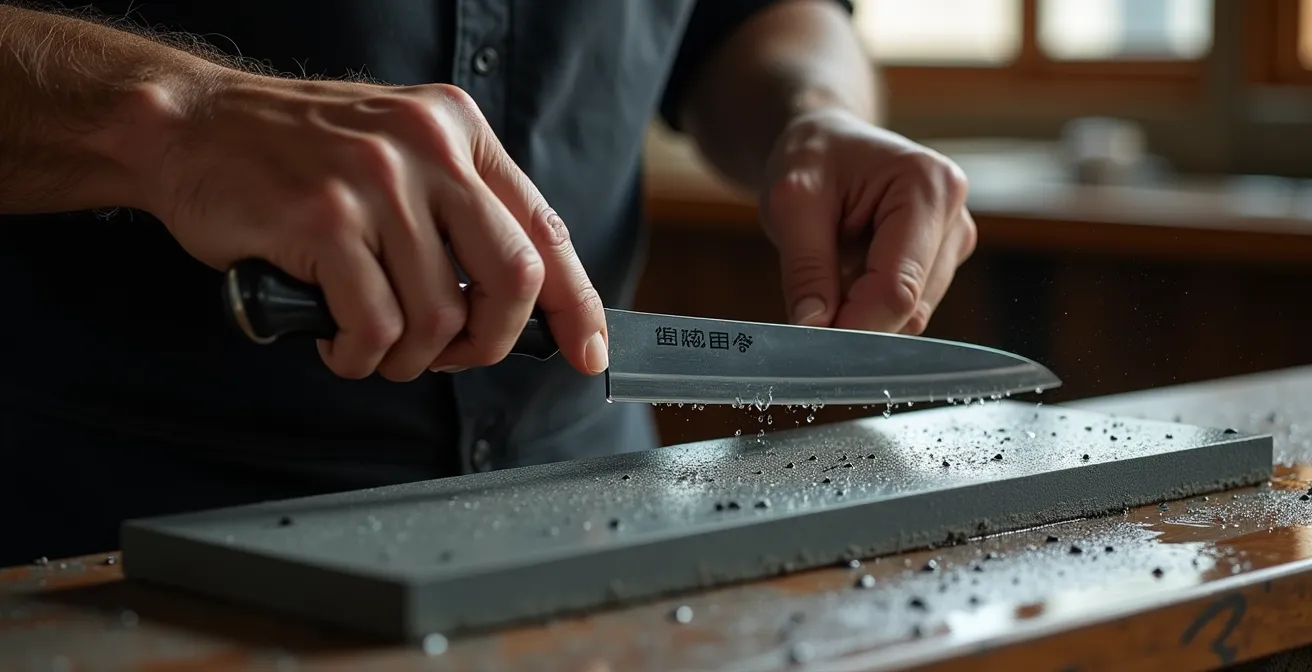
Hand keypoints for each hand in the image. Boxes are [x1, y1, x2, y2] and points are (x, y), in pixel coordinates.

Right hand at [137, 73, 606, 380]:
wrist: (190, 127)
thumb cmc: (295, 155)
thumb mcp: (399, 152)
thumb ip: (458, 211)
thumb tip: (517, 299)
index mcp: (458, 130)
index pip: (545, 229)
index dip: (575, 303)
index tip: (588, 350)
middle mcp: (427, 147)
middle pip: (513, 277)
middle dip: (490, 342)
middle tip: (454, 355)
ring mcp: (376, 181)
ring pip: (439, 315)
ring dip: (411, 358)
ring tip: (374, 347)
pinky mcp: (323, 221)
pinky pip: (376, 327)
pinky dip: (360, 356)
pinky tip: (338, 342)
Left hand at [759, 108, 976, 334]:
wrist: (828, 141)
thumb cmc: (813, 158)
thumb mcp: (791, 202)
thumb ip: (804, 267)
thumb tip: (813, 328)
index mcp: (927, 187)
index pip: (897, 288)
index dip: (854, 325)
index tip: (810, 339)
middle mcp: (954, 217)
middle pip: (907, 307)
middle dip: (854, 315)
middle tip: (808, 293)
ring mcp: (953, 242)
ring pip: (908, 316)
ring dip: (861, 308)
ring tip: (831, 262)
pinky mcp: (943, 262)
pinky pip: (905, 309)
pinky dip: (869, 303)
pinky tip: (849, 268)